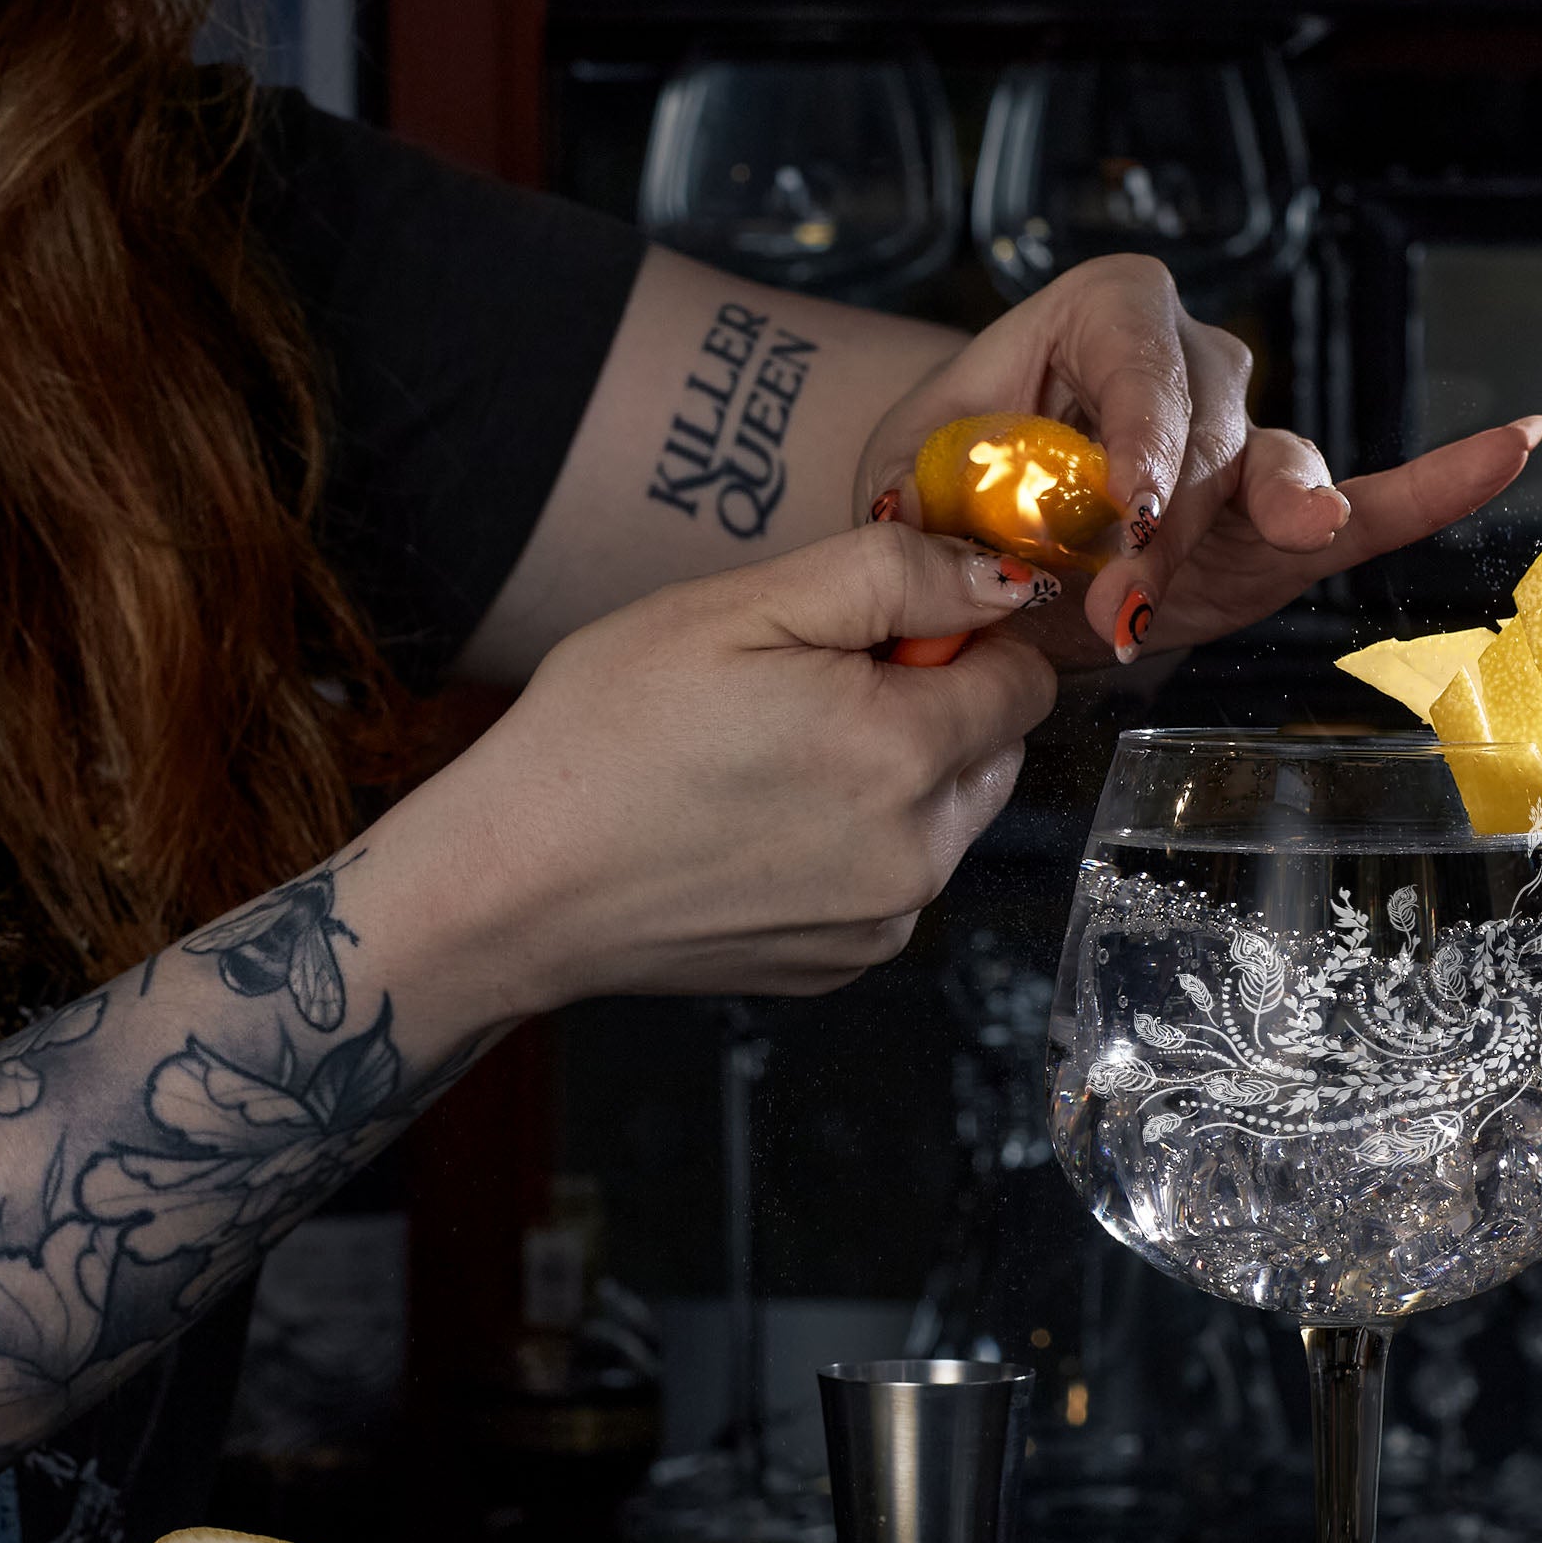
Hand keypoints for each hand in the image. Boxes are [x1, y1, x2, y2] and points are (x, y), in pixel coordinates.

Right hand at [433, 524, 1059, 1004]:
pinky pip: (893, 882)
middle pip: (992, 753)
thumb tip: (999, 582)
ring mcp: (882, 922)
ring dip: (895, 779)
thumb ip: (892, 578)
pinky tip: (761, 825)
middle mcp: (916, 855)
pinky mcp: (843, 964)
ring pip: (947, 820)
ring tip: (773, 762)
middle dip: (931, 710)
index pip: (1024, 683)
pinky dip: (855, 845)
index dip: (960, 639)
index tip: (878, 635)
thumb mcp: (741, 605)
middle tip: (808, 695)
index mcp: (902, 754)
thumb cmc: (607, 736)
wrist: (517, 883)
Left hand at [855, 254, 1541, 666]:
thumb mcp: (922, 478)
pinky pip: (1371, 501)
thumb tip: (989, 567)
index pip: (1139, 352)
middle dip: (1175, 520)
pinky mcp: (1280, 529)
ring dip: (1275, 520)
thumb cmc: (945, 486)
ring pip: (1278, 468)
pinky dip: (1436, 486)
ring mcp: (1247, 445)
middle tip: (1117, 605)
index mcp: (1100, 319)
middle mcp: (1191, 365)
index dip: (1143, 429)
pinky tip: (1512, 447)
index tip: (1129, 508)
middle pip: (1213, 426)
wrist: (973, 528)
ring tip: (1293, 540)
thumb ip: (957, 510)